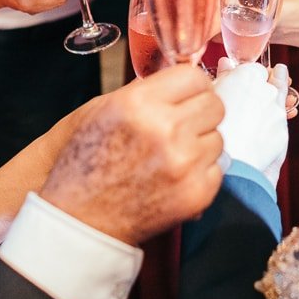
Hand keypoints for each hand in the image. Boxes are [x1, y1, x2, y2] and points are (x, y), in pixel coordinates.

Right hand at [39, 66, 224, 244]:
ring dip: (199, 144)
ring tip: (170, 157)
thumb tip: (176, 79)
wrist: (80, 220)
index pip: (195, 77)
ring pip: (217, 138)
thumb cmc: (84, 164)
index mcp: (139, 103)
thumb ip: (142, 90)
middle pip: (214, 105)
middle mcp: (165, 130)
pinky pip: (217, 169)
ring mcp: (184, 164)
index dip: (190, 86)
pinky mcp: (196, 193)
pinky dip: (200, 173)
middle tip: (180, 126)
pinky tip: (174, 178)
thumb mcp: (100, 110)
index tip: (185, 96)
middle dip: (199, 113)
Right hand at [213, 58, 288, 185]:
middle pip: (267, 83)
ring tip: (252, 114)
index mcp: (248, 74)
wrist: (225, 163)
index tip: (241, 82)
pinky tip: (257, 130)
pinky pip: (277, 123)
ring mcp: (277, 110)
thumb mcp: (210, 95)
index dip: (247, 76)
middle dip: (260, 89)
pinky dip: (270, 124)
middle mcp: (267, 88)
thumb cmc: (210, 127)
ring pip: (275, 102)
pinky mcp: (283, 130)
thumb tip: (227, 63)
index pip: (253, 68)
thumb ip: (223, 76)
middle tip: (248, 97)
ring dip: (267, 105)